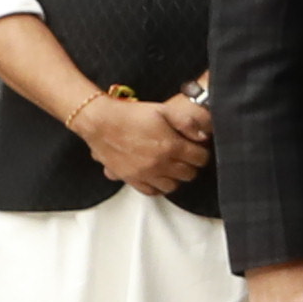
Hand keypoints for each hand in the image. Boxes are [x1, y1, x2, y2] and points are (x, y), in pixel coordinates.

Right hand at [82, 94, 211, 199]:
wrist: (100, 122)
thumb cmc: (131, 114)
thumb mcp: (163, 110)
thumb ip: (186, 122)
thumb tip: (202, 136)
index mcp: (171, 146)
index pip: (200, 159)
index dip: (202, 153)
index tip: (197, 149)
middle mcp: (160, 163)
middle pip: (189, 174)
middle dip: (191, 165)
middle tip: (186, 157)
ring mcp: (145, 174)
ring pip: (172, 186)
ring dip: (176, 177)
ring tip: (172, 167)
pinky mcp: (131, 179)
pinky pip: (151, 192)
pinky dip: (158, 187)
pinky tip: (158, 177)